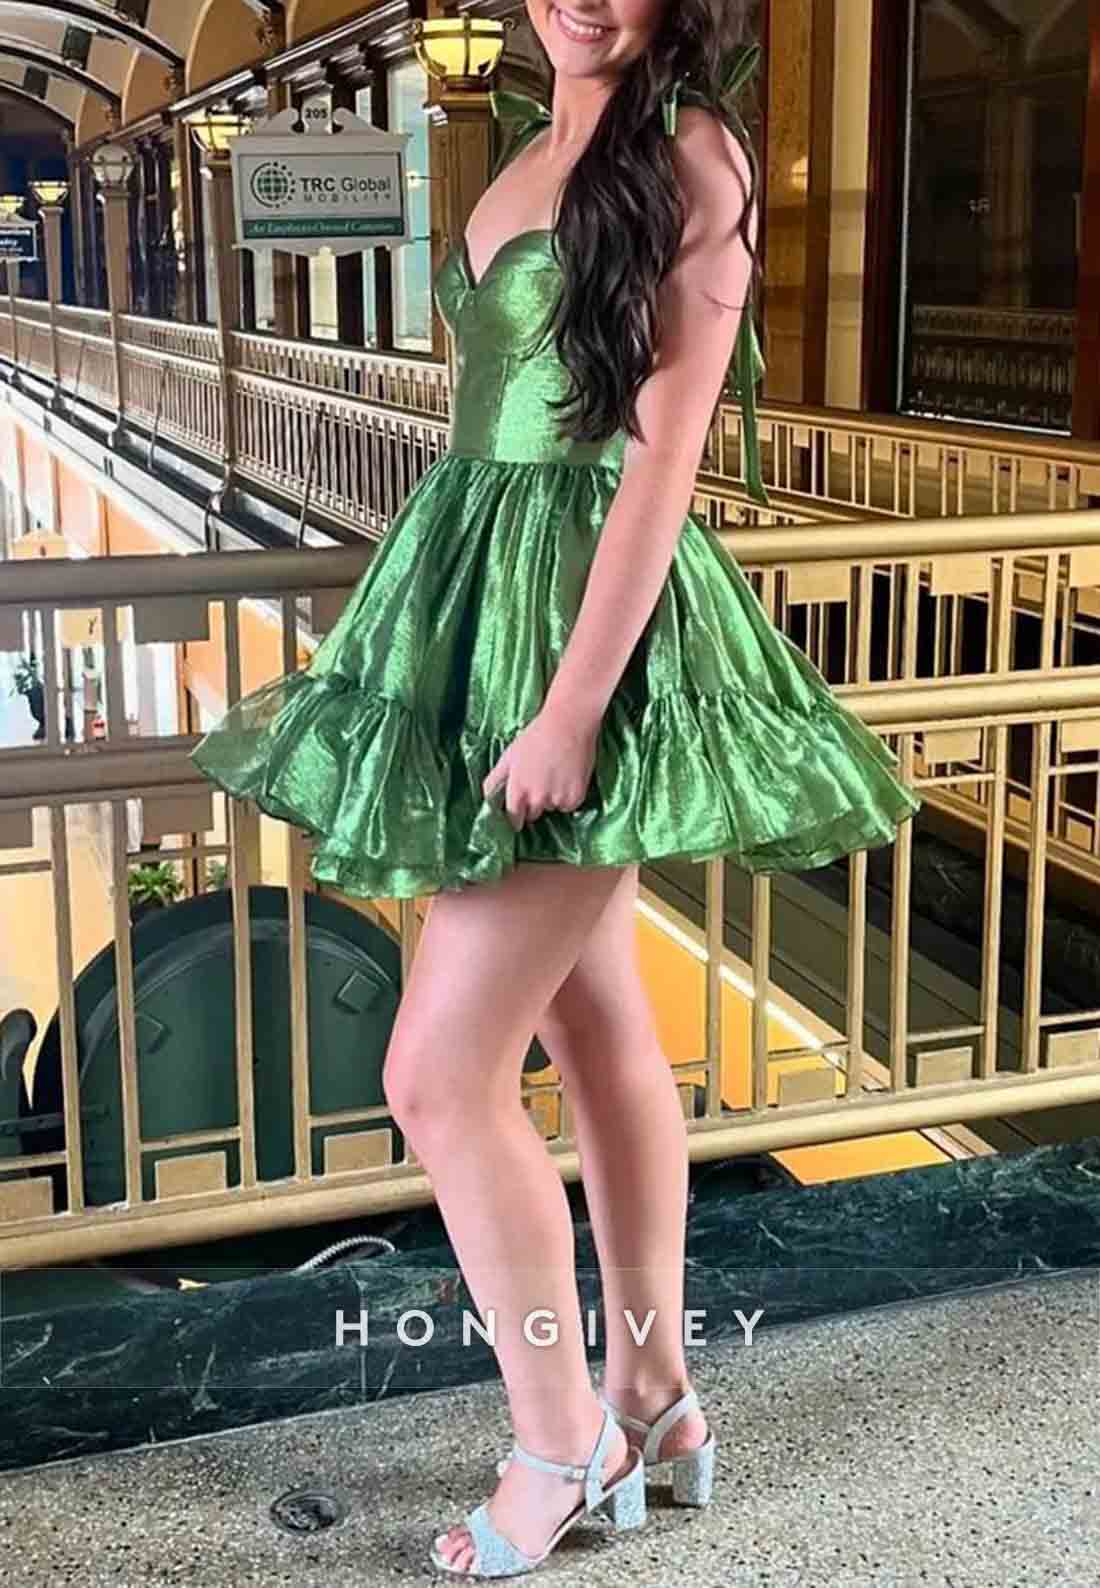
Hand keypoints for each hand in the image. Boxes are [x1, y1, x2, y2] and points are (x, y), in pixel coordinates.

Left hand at [482, 700, 600, 831]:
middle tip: (540, 781)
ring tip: (555, 774)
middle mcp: (537, 798)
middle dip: (534, 804)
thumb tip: (487, 797)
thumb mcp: (509, 756)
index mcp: (518, 790)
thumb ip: (495, 779)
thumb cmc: (536, 736)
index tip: (519, 812)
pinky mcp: (576, 797)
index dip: (516, 816)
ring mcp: (557, 799)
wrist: (569, 723)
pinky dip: (568, 796)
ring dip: (552, 798)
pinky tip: (567, 776)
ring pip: (552, 808)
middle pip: (533, 814)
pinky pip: (569, 805)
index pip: (514, 818)